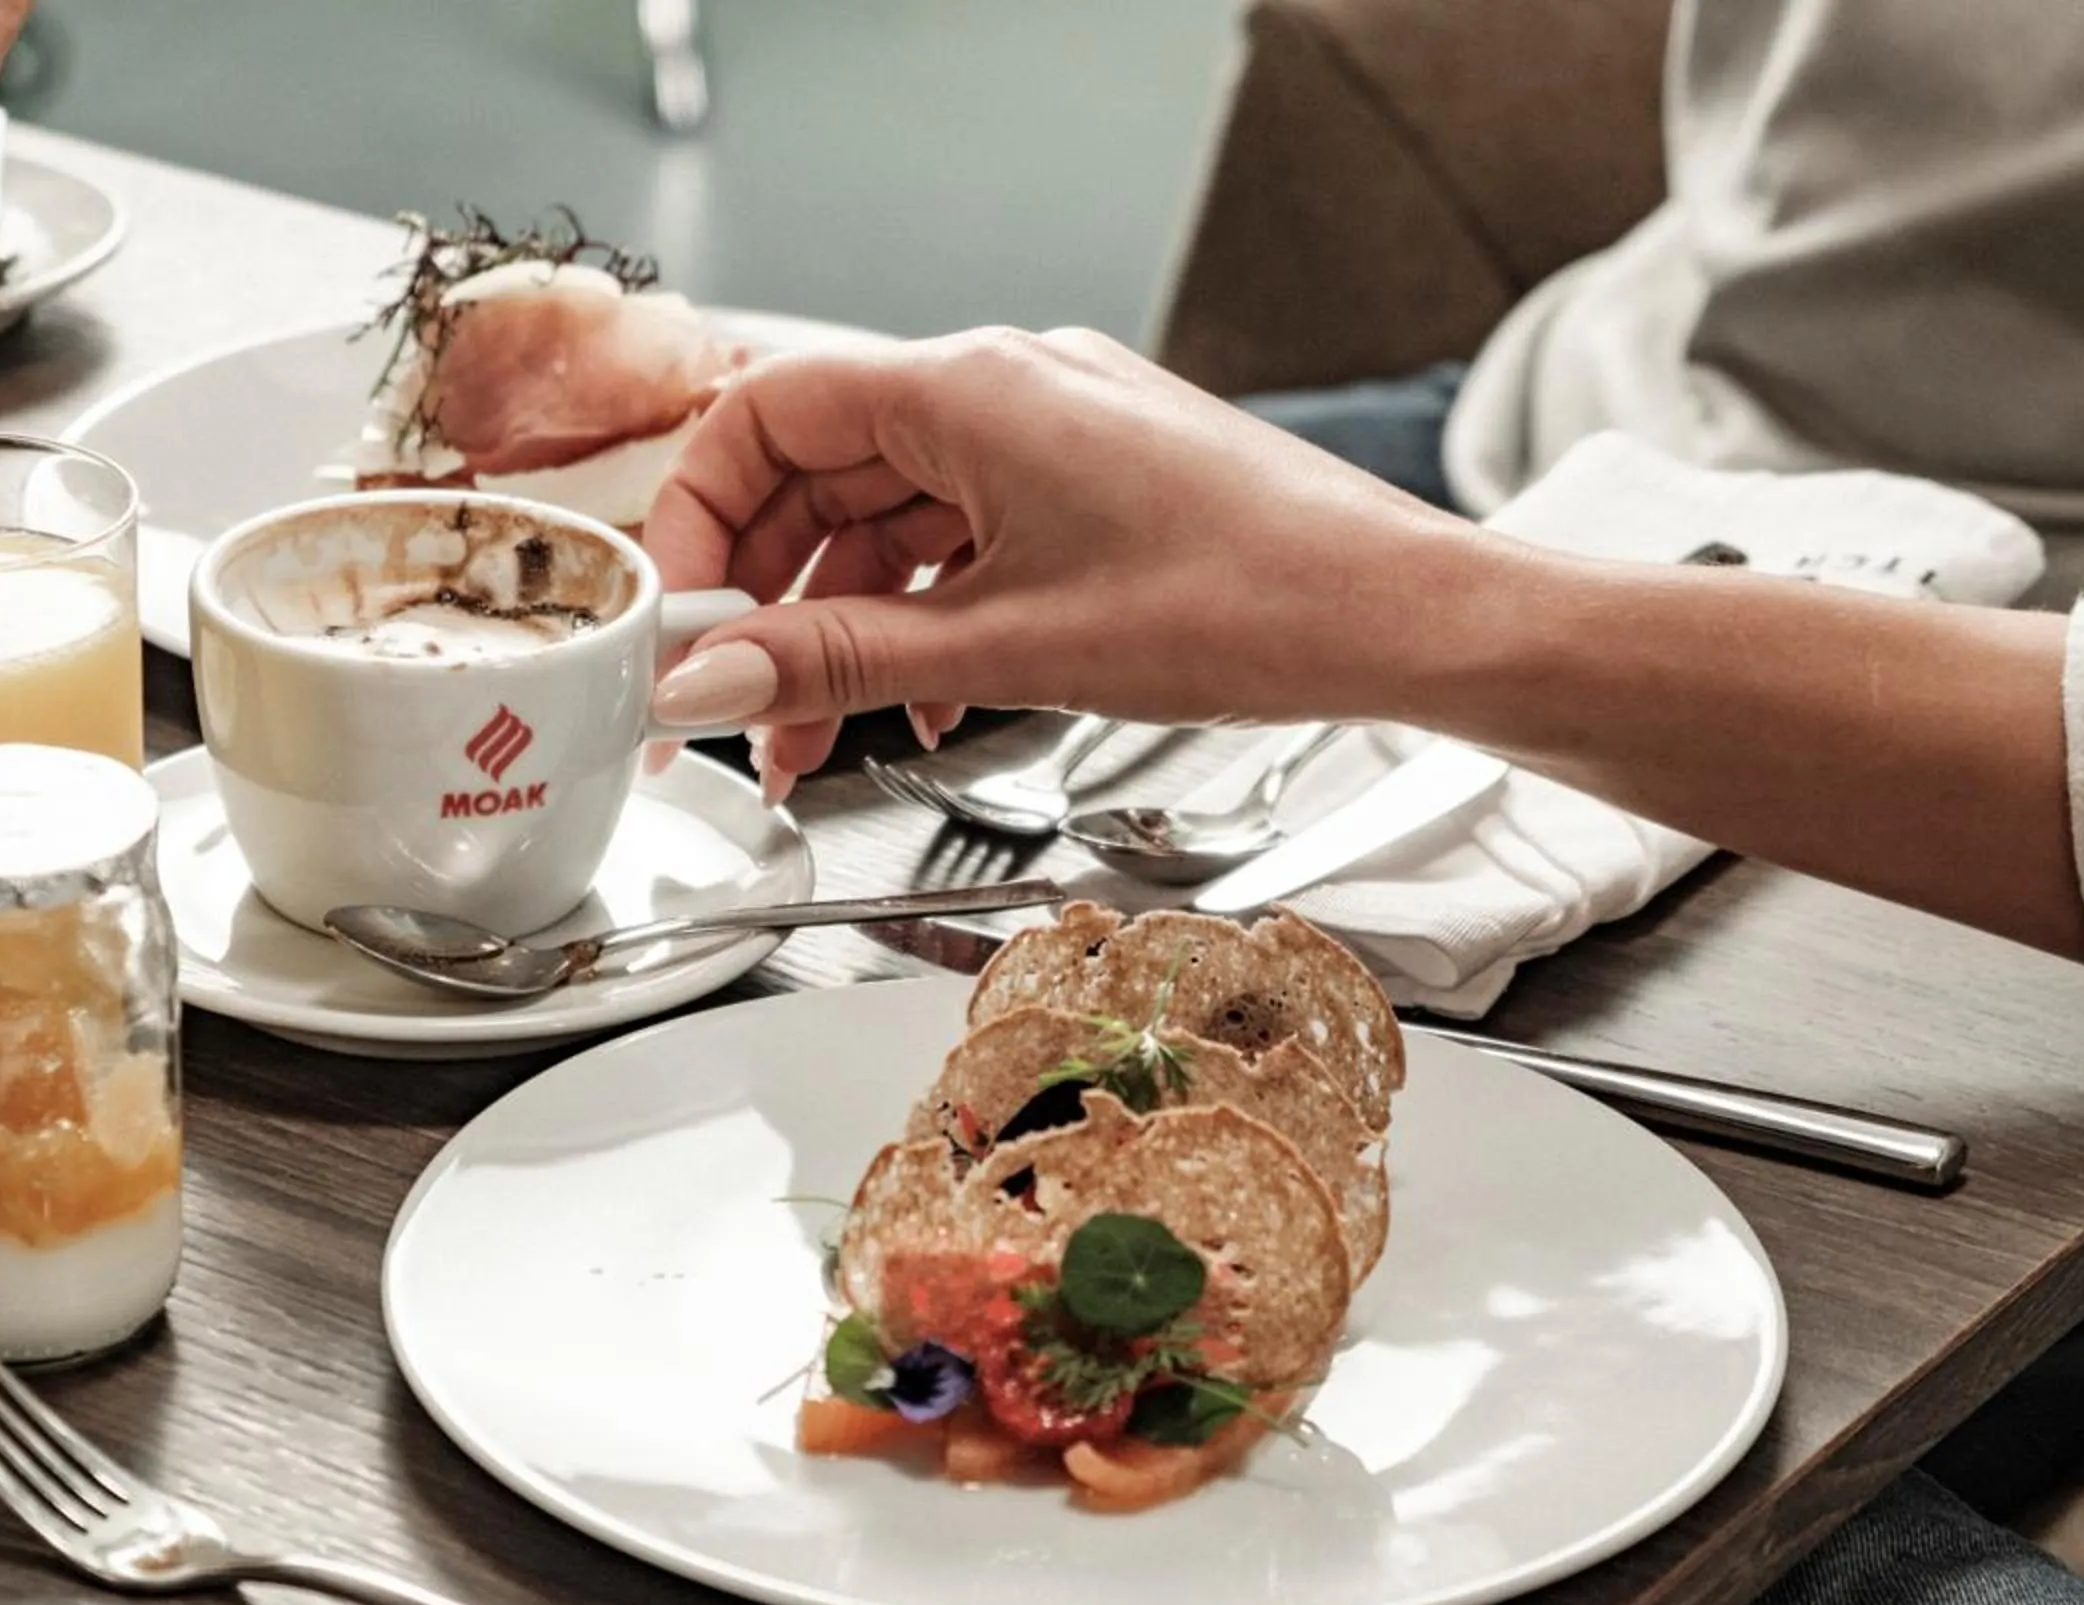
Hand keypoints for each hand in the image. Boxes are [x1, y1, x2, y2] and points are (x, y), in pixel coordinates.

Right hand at [641, 327, 1500, 799]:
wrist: (1400, 618)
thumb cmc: (1250, 604)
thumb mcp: (1009, 649)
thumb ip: (841, 665)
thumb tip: (712, 679)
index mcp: (972, 388)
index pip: (765, 414)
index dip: (699, 517)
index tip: (683, 620)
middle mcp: (1006, 387)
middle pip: (819, 471)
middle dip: (767, 597)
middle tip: (734, 704)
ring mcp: (1053, 431)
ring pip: (890, 517)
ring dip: (843, 627)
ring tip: (817, 739)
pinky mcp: (1091, 482)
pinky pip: (963, 534)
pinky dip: (924, 614)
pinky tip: (928, 700)